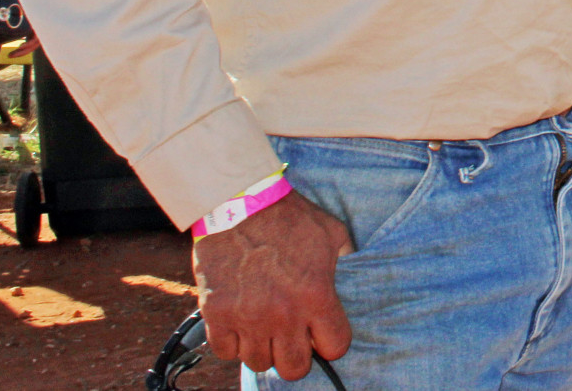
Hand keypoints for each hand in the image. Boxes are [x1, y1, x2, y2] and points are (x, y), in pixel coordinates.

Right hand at [192, 190, 353, 379]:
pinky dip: (233, 343)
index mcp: (316, 295)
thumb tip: (355, 272)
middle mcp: (283, 314)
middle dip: (298, 356)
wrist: (239, 202)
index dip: (331, 342)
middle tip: (293, 337)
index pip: (335, 348)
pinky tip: (241, 324)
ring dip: (264, 348)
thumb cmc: (289, 216)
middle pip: (294, 368)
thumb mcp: (332, 233)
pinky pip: (226, 352)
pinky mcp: (216, 314)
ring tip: (266, 327)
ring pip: (259, 363)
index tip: (323, 333)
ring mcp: (247, 317)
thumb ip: (346, 259)